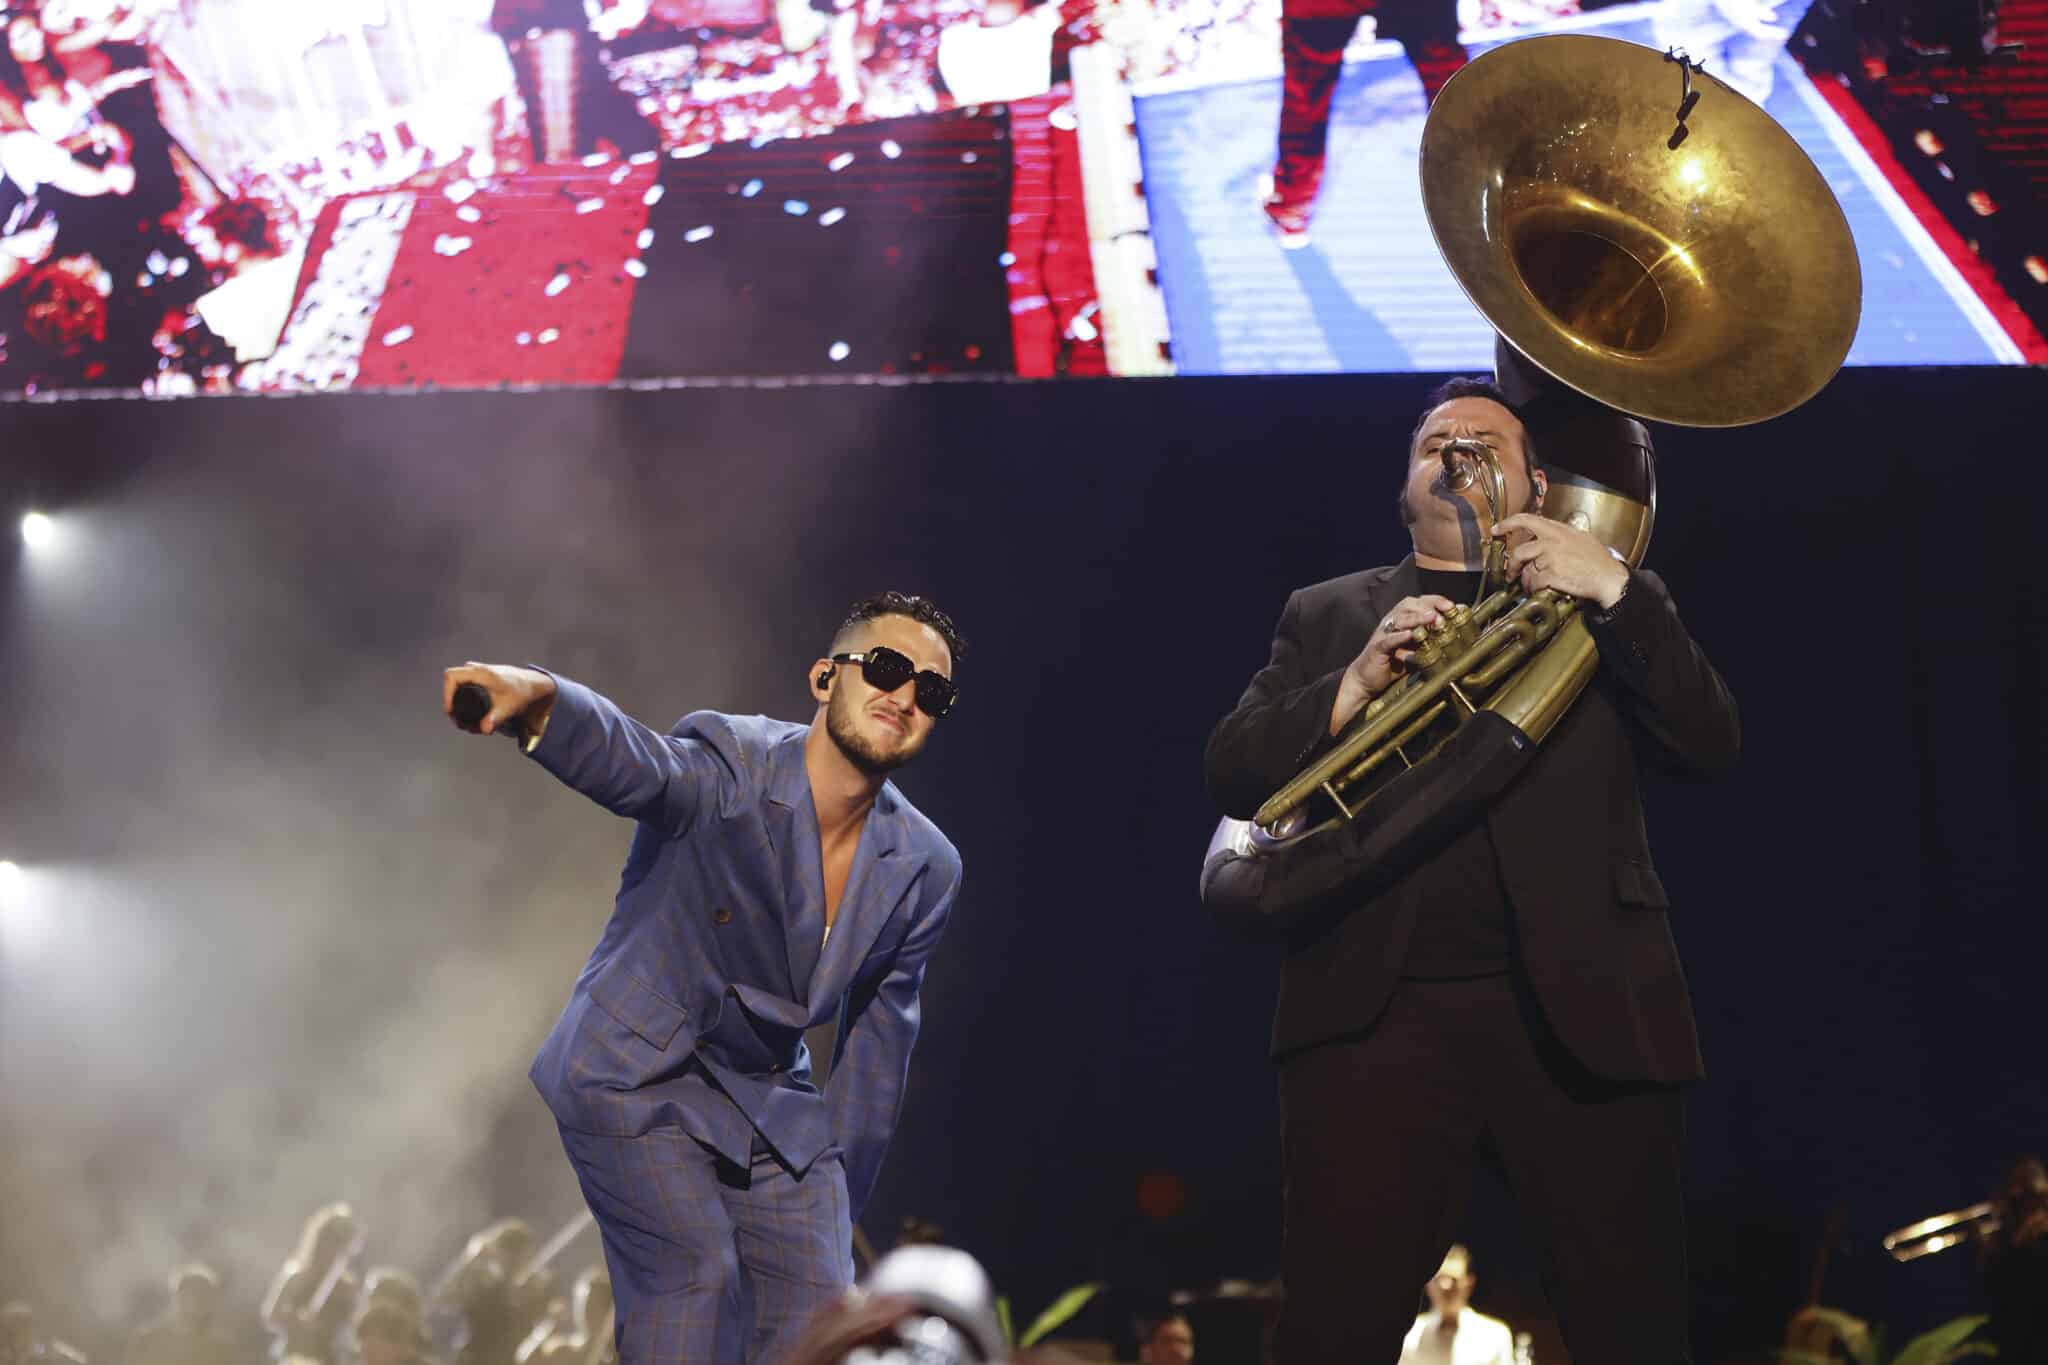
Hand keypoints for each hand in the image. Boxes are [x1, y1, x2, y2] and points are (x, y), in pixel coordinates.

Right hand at [442, 662, 555, 736]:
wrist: (533, 684)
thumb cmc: (522, 692)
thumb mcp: (508, 707)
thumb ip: (495, 719)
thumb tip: (484, 729)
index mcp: (481, 672)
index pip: (451, 677)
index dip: (446, 694)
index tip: (450, 710)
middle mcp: (477, 668)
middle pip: (452, 684)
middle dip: (451, 703)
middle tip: (458, 721)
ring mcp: (478, 670)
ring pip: (458, 685)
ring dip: (458, 702)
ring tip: (465, 721)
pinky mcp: (481, 676)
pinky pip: (465, 685)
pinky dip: (464, 698)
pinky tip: (470, 713)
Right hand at [1330, 594, 1455, 733]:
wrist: (1367, 680)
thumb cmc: (1394, 664)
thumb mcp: (1417, 650)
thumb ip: (1431, 641)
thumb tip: (1456, 636)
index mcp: (1402, 619)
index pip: (1420, 602)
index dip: (1436, 600)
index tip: (1452, 606)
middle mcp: (1392, 622)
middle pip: (1409, 605)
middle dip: (1428, 606)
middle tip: (1443, 613)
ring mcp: (1383, 634)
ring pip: (1399, 619)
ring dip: (1417, 617)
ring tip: (1431, 618)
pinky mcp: (1377, 648)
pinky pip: (1388, 639)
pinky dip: (1398, 636)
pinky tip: (1409, 635)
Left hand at [1492, 514, 1628, 608]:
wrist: (1608, 577)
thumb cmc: (1598, 560)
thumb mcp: (1580, 538)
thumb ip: (1560, 536)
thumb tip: (1544, 538)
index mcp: (1558, 530)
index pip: (1526, 520)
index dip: (1507, 524)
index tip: (1496, 530)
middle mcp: (1551, 541)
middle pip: (1519, 552)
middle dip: (1512, 565)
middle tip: (1512, 573)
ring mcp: (1550, 558)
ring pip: (1526, 570)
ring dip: (1526, 581)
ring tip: (1532, 585)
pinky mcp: (1551, 575)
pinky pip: (1533, 583)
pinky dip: (1534, 589)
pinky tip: (1541, 590)